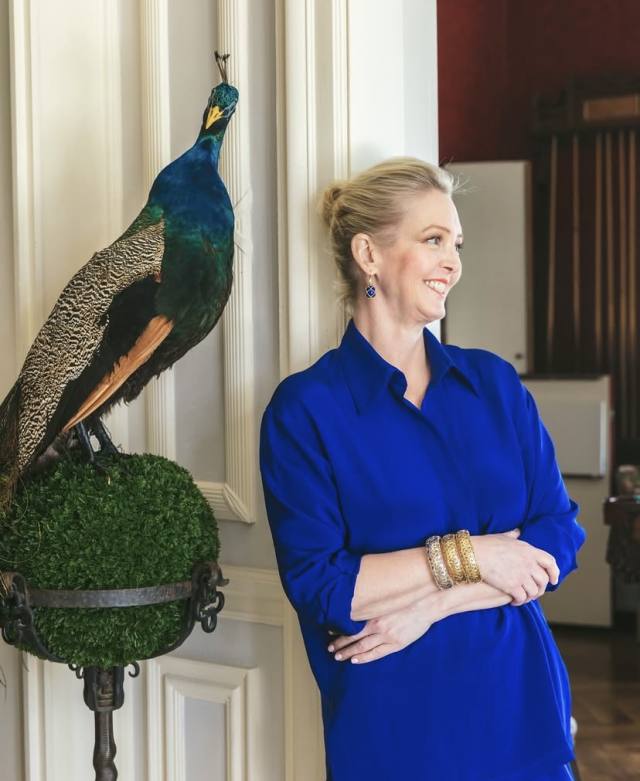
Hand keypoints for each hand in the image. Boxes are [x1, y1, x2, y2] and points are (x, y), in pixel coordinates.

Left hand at [325, 591, 442, 663]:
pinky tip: (355, 660)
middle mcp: (378, 627)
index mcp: (375, 615)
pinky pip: (377, 653)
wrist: (425, 606)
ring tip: (338, 656)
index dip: (340, 630)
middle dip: (341, 644)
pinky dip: (365, 657)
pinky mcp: (396, 644)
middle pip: (354, 637)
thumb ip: (374, 608)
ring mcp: (387, 637)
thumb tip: (358, 610)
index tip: (329, 633)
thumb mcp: (387, 602)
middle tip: (330, 649)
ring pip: (363, 647)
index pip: (352, 625)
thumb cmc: (406, 601)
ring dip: (349, 652)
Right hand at [472, 528, 559, 605]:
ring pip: (534, 591)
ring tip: (523, 598)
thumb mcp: (503, 537)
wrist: (473, 554)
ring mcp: (521, 575)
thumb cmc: (486, 544)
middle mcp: (528, 563)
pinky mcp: (512, 586)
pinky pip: (522, 598)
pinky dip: (520, 601)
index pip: (550, 562)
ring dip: (530, 597)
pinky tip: (514, 601)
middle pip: (543, 580)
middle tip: (535, 592)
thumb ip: (513, 535)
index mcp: (529, 550)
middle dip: (541, 588)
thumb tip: (517, 531)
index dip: (555, 572)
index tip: (554, 579)